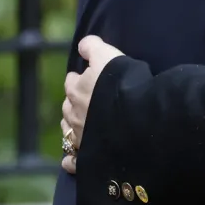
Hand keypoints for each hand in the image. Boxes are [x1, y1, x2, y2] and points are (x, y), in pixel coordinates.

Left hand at [60, 35, 124, 174]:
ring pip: (68, 131)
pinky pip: (72, 161)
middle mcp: (74, 115)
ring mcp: (79, 138)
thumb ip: (94, 47)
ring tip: (83, 125)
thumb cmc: (123, 86)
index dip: (77, 78)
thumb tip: (83, 44)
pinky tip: (74, 159)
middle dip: (74, 102)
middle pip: (68, 107)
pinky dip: (71, 159)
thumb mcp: (110, 57)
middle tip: (86, 100)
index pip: (72, 81)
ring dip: (72, 126)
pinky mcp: (87, 158)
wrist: (136, 121)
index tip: (83, 76)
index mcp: (77, 91)